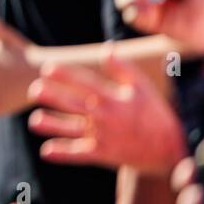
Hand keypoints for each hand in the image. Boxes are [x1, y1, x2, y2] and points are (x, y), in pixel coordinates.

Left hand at [27, 54, 187, 172]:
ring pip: (72, 130)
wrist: (170, 150)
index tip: (47, 68)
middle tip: (34, 90)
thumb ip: (123, 68)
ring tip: (34, 121)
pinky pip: (79, 154)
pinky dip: (63, 153)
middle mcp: (105, 117)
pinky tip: (46, 151)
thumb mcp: (143, 88)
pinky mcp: (102, 154)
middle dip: (53, 97)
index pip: (85, 83)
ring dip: (53, 126)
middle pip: (74, 104)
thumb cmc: (153, 114)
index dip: (66, 75)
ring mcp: (102, 136)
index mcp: (113, 98)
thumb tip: (106, 48)